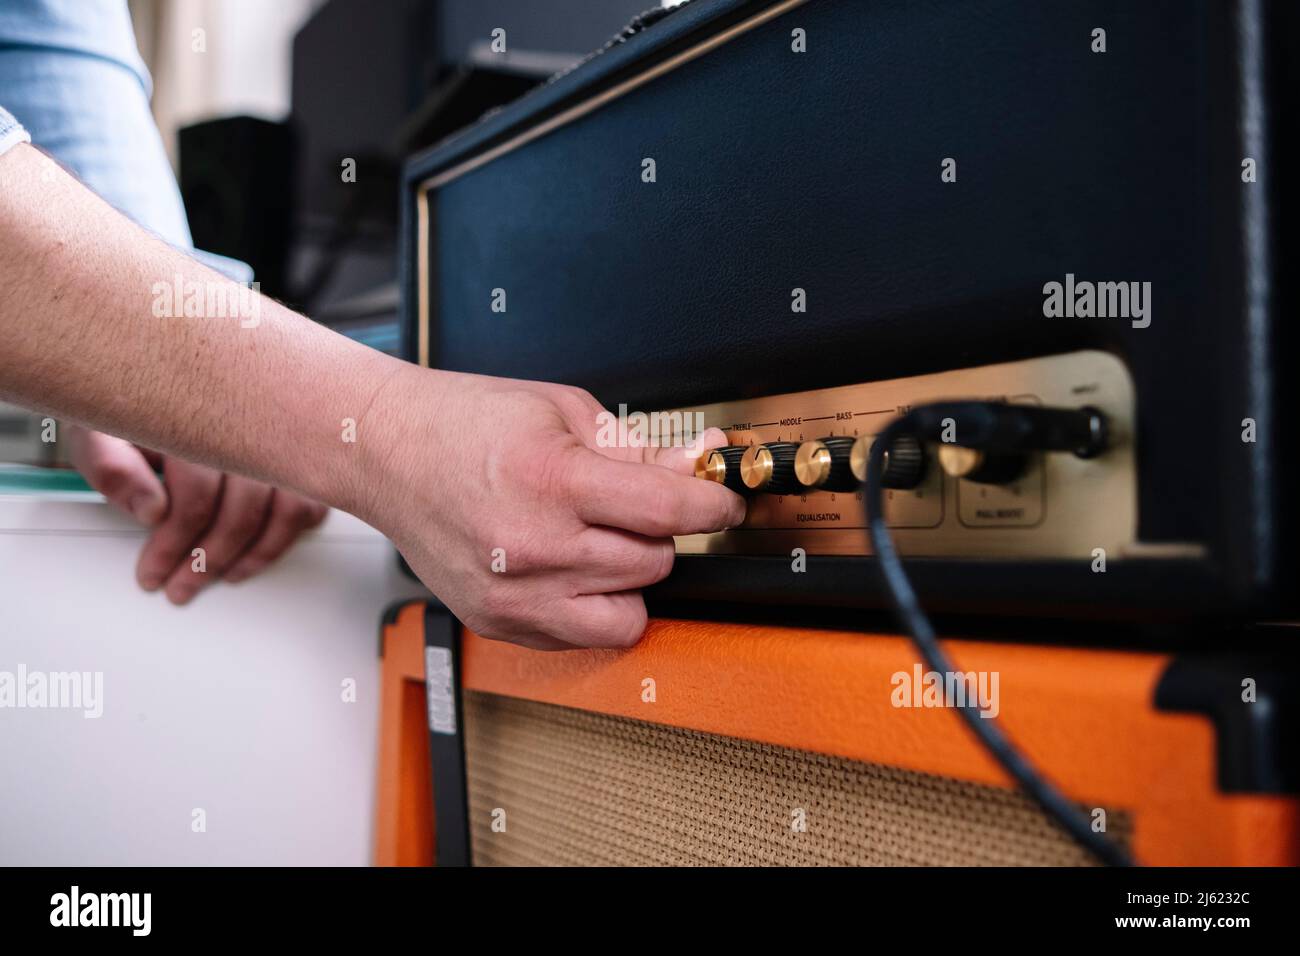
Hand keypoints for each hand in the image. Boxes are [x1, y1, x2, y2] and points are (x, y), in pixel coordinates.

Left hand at [67, 426, 327, 602]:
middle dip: (210, 560)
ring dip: (256, 553)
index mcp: (197, 414)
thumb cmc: (137, 408)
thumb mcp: (102, 431)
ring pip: (288, 508)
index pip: (198, 495)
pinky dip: (290, 530)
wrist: (159, 379)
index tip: (154, 572)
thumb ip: (113, 467)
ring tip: (226, 575)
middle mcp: (250, 422)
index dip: (175, 544)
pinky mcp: (298, 450)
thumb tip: (151, 510)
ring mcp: (281, 436)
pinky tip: (261, 547)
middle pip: (244, 509)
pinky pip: (311, 498)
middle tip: (182, 586)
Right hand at [358, 368, 744, 649]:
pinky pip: (585, 635)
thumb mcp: (563, 412)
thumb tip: (700, 464)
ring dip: (629, 575)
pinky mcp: (500, 624)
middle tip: (631, 505)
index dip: (711, 505)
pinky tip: (568, 566)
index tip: (722, 502)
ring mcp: (514, 595)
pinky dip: (593, 605)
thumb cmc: (465, 423)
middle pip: (654, 562)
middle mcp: (533, 547)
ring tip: (597, 537)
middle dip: (658, 532)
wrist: (385, 452)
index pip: (669, 512)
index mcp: (552, 480)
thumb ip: (640, 448)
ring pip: (629, 611)